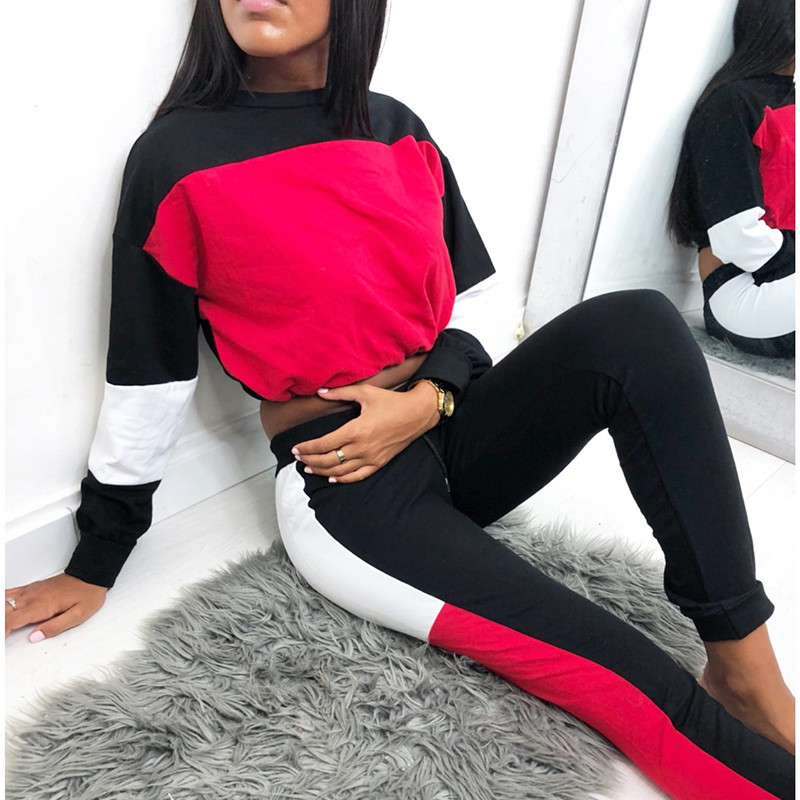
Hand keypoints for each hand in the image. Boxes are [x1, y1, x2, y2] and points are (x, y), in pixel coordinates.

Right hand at [5, 573, 106, 641]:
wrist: (91, 575)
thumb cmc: (87, 594)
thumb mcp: (78, 615)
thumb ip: (55, 627)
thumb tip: (35, 637)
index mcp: (42, 606)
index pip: (11, 620)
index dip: (2, 632)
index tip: (2, 640)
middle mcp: (33, 597)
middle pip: (3, 611)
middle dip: (1, 623)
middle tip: (4, 635)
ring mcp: (31, 591)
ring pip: (4, 600)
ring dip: (1, 613)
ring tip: (3, 624)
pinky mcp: (32, 588)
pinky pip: (9, 592)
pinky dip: (2, 601)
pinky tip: (3, 607)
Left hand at [292, 382, 440, 483]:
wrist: (417, 414)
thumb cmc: (392, 401)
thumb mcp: (366, 392)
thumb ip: (341, 393)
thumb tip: (321, 392)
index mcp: (355, 430)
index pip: (324, 444)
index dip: (307, 447)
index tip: (296, 448)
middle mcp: (361, 447)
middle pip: (328, 460)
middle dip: (310, 460)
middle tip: (298, 458)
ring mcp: (371, 457)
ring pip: (340, 471)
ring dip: (322, 471)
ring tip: (309, 468)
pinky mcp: (379, 463)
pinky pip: (357, 476)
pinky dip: (343, 479)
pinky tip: (333, 478)